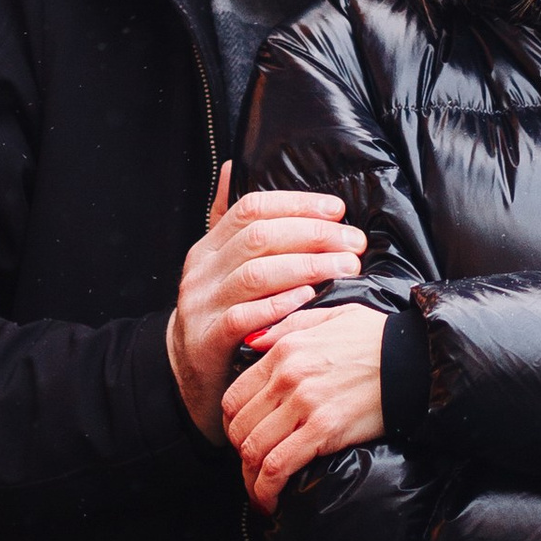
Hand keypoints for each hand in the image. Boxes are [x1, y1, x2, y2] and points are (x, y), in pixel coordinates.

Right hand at [167, 166, 364, 444]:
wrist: (186, 373)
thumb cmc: (219, 314)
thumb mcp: (218, 265)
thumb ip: (229, 220)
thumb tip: (233, 167)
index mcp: (208, 247)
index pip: (251, 209)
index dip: (296, 204)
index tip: (337, 210)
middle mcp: (201, 271)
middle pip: (258, 238)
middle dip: (312, 235)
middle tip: (354, 242)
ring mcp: (202, 304)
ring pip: (255, 275)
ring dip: (307, 267)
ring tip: (345, 267)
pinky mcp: (208, 339)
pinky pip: (244, 317)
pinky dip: (280, 304)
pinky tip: (310, 298)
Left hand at [223, 313, 386, 511]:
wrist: (416, 358)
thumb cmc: (378, 337)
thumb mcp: (331, 314)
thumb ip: (288, 324)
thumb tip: (254, 341)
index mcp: (284, 350)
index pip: (233, 397)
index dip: (232, 426)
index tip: (244, 441)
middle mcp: (287, 377)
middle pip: (239, 428)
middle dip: (240, 456)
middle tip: (253, 469)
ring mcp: (304, 404)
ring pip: (253, 451)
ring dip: (250, 479)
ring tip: (260, 492)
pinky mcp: (324, 430)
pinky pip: (279, 466)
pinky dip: (266, 489)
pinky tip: (271, 501)